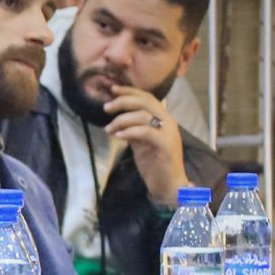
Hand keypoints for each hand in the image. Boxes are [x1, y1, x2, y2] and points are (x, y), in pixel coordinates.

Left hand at [101, 86, 188, 206]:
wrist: (168, 185)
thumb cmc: (154, 163)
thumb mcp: (140, 142)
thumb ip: (132, 129)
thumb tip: (117, 119)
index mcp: (163, 119)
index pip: (147, 98)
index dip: (130, 92)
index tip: (112, 90)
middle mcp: (168, 122)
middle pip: (145, 102)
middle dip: (123, 101)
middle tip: (106, 107)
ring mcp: (168, 133)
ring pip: (144, 116)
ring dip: (122, 120)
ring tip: (109, 129)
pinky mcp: (166, 145)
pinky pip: (146, 132)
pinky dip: (130, 132)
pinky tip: (118, 136)